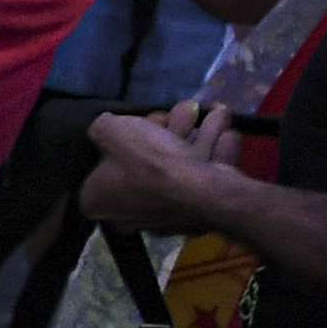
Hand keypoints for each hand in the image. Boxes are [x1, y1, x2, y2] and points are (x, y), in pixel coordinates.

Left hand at [78, 99, 242, 232]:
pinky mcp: (197, 216)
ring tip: (218, 114)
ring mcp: (164, 217)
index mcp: (98, 202)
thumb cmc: (150, 163)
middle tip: (187, 110)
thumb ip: (102, 126)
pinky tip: (228, 134)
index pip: (102, 165)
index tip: (146, 119)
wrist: (204, 194)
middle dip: (172, 129)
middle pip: (146, 163)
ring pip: (180, 168)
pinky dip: (217, 154)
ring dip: (201, 135)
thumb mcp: (111, 130)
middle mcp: (126, 214)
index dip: (125, 136)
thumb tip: (107, 127)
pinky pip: (201, 180)